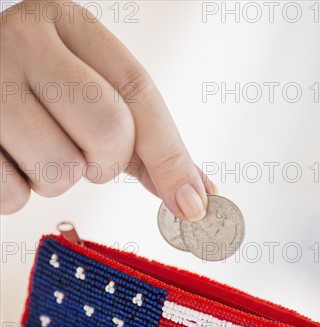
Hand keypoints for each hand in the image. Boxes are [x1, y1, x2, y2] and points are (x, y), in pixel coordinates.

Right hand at [0, 0, 214, 216]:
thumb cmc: (38, 88)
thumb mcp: (90, 88)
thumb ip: (144, 139)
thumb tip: (195, 195)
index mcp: (68, 24)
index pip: (138, 92)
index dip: (172, 156)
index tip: (194, 204)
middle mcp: (26, 42)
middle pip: (109, 131)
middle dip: (107, 164)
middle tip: (87, 156)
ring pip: (61, 171)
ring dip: (60, 178)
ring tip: (37, 147)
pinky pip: (13, 195)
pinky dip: (20, 191)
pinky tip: (8, 158)